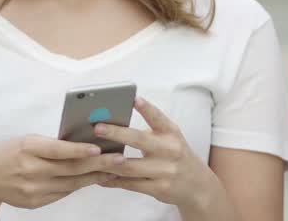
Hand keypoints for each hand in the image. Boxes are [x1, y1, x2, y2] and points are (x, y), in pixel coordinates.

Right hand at [0, 134, 124, 208]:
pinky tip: (93, 179)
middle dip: (97, 164)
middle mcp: (30, 170)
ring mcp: (33, 189)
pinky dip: (79, 185)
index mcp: (28, 148)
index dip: (78, 149)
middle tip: (119, 159)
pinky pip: (63, 193)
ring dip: (94, 176)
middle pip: (69, 168)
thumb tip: (81, 143)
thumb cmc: (8, 153)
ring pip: (71, 183)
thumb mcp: (26, 141)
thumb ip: (50, 144)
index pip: (56, 149)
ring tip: (113, 169)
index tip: (97, 147)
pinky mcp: (36, 202)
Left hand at [94, 98, 217, 209]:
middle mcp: (169, 150)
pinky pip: (131, 184)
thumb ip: (148, 131)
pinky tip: (100, 177)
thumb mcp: (169, 138)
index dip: (146, 108)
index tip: (134, 99)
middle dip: (116, 133)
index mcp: (171, 133)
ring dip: (108, 161)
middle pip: (139, 140)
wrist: (197, 185)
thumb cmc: (175, 155)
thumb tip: (115, 124)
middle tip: (97, 128)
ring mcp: (165, 171)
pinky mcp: (159, 188)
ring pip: (130, 166)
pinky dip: (114, 181)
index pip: (158, 118)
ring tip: (91, 155)